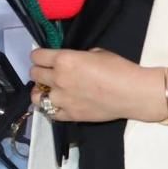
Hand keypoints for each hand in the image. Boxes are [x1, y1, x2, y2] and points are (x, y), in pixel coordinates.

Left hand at [29, 48, 167, 123]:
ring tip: (48, 90)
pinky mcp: (70, 115)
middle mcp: (58, 78)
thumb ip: (76, 57)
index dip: (38, 56)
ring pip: (36, 96)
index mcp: (64, 59)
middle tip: (47, 72)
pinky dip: (51, 108)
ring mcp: (62, 99)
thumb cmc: (118, 68)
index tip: (42, 57)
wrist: (133, 93)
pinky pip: (50, 113)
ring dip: (41, 91)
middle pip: (34, 74)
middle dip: (39, 71)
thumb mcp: (95, 52)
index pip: (36, 56)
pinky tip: (57, 104)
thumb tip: (70, 62)